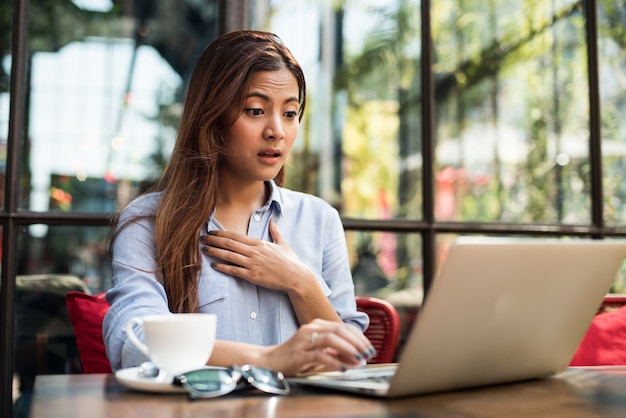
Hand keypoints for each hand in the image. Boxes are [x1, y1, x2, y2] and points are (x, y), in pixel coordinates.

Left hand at [200, 219, 313, 292]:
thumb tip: (272, 221)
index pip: (237, 236)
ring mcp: (253, 264)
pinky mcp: (253, 276)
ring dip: (215, 252)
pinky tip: (214, 265)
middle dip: (214, 240)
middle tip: (202, 238)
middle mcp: (254, 252)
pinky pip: (234, 270)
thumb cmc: (290, 261)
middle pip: (230, 244)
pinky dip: (223, 267)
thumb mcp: (283, 243)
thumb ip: (275, 232)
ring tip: (204, 249)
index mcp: (260, 243)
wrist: (296, 277)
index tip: (212, 232)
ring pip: (229, 256)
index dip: (222, 234)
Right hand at [261, 319, 376, 376]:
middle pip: (339, 330)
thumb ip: (336, 351)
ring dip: (348, 349)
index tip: (369, 348)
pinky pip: (319, 355)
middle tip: (368, 354)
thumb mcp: (319, 351)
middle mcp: (311, 328)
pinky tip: (342, 368)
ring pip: (331, 339)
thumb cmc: (296, 356)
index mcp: (317, 325)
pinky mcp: (298, 353)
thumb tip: (357, 358)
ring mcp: (303, 340)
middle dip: (357, 342)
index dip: (359, 337)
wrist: (270, 361)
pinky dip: (333, 361)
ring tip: (358, 359)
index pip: (343, 327)